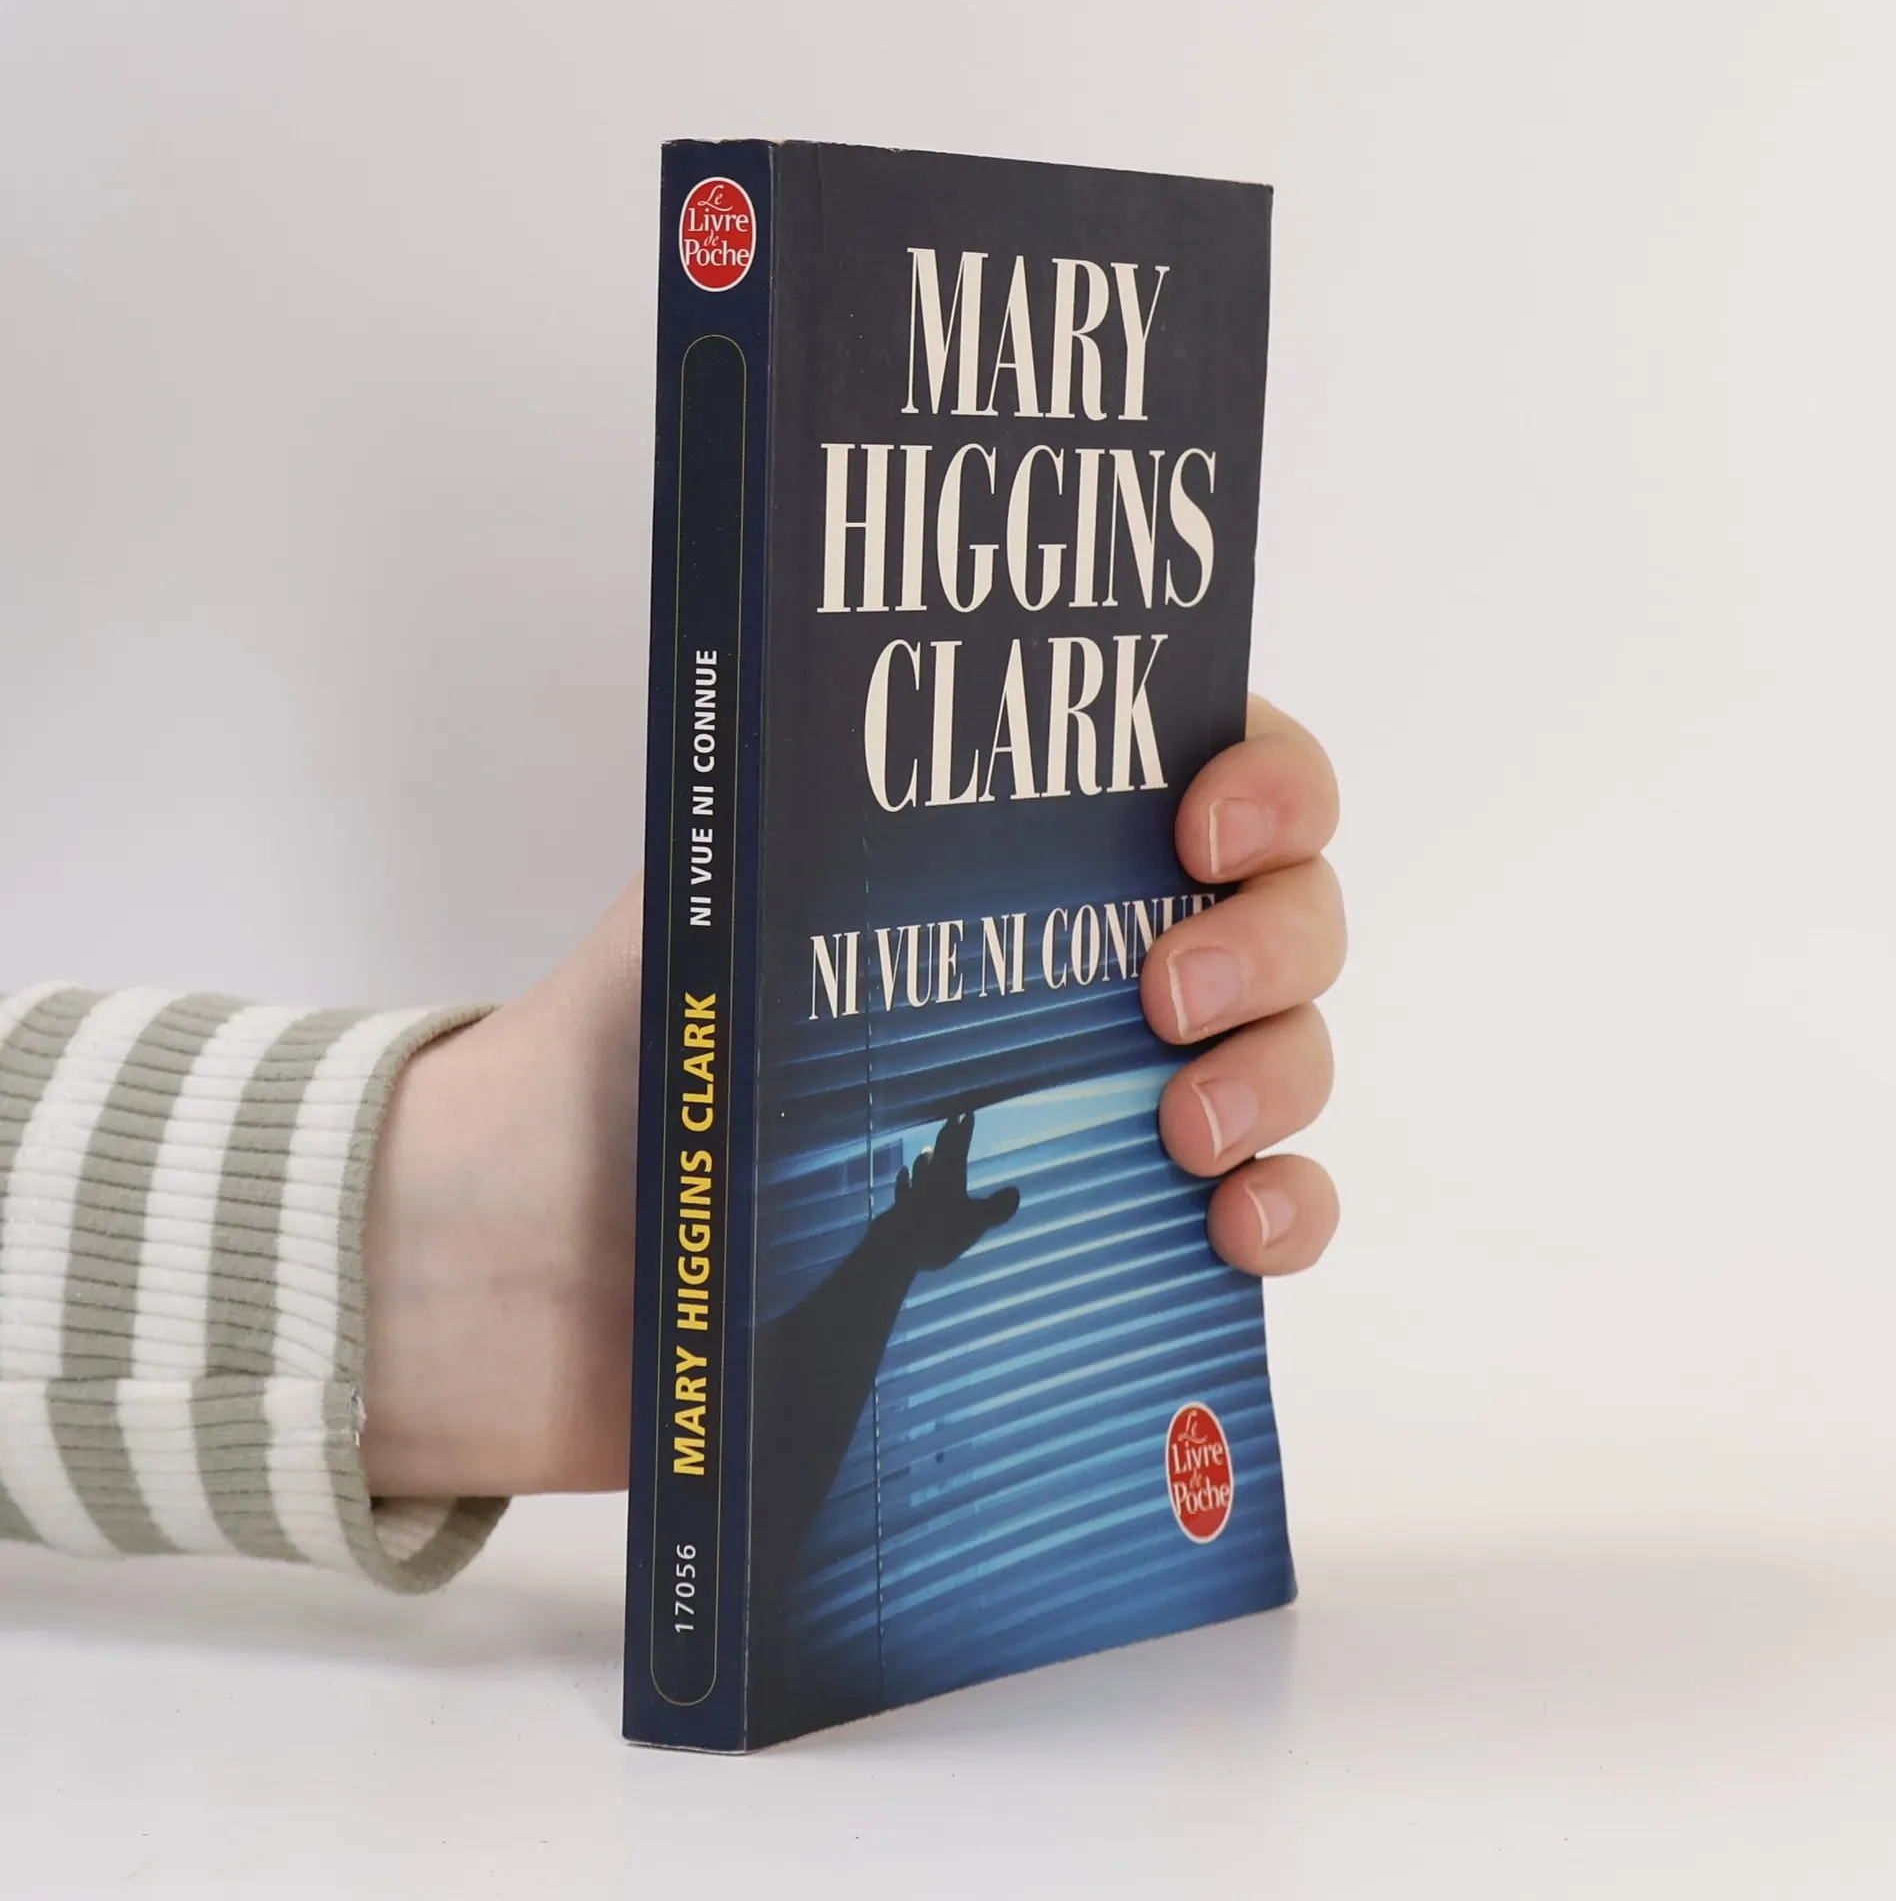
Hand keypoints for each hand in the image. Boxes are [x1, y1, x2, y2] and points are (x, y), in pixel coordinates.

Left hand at [360, 696, 1342, 1495]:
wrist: (533, 1266)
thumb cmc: (618, 1055)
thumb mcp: (721, 886)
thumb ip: (841, 793)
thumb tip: (952, 701)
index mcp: (1004, 856)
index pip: (1202, 769)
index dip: (1258, 778)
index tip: (1201, 824)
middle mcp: (1081, 965)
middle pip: (1279, 913)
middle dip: (1269, 938)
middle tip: (1169, 996)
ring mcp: (1105, 1103)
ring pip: (1290, 1055)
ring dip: (1279, 1074)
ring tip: (1185, 1132)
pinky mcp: (1110, 1239)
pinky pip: (1269, 1209)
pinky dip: (1290, 1211)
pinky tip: (1238, 1229)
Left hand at [883, 1112, 1020, 1270]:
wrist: (898, 1246)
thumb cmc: (941, 1230)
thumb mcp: (977, 1221)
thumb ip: (996, 1208)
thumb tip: (1015, 1192)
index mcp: (951, 1175)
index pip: (959, 1146)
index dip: (964, 1130)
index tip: (967, 1113)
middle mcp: (930, 1177)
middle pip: (940, 1152)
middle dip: (947, 1136)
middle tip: (949, 1120)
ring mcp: (912, 1191)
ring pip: (920, 1168)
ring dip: (925, 1158)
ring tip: (927, 1149)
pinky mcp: (899, 1207)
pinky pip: (904, 1188)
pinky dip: (905, 1180)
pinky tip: (902, 1173)